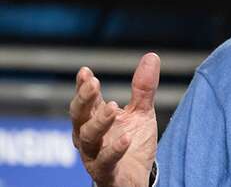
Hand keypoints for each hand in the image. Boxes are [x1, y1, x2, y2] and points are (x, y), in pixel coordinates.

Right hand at [70, 53, 160, 186]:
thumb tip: (151, 56)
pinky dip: (114, 150)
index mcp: (95, 120)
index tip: (85, 72)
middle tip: (93, 84)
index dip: (83, 87)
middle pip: (79, 117)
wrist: (136, 178)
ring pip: (87, 138)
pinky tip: (125, 138)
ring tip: (111, 107)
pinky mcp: (106, 173)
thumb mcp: (141, 112)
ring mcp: (94, 156)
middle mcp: (89, 137)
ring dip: (98, 122)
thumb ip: (143, 88)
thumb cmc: (133, 144)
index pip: (86, 101)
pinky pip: (105, 162)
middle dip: (84, 99)